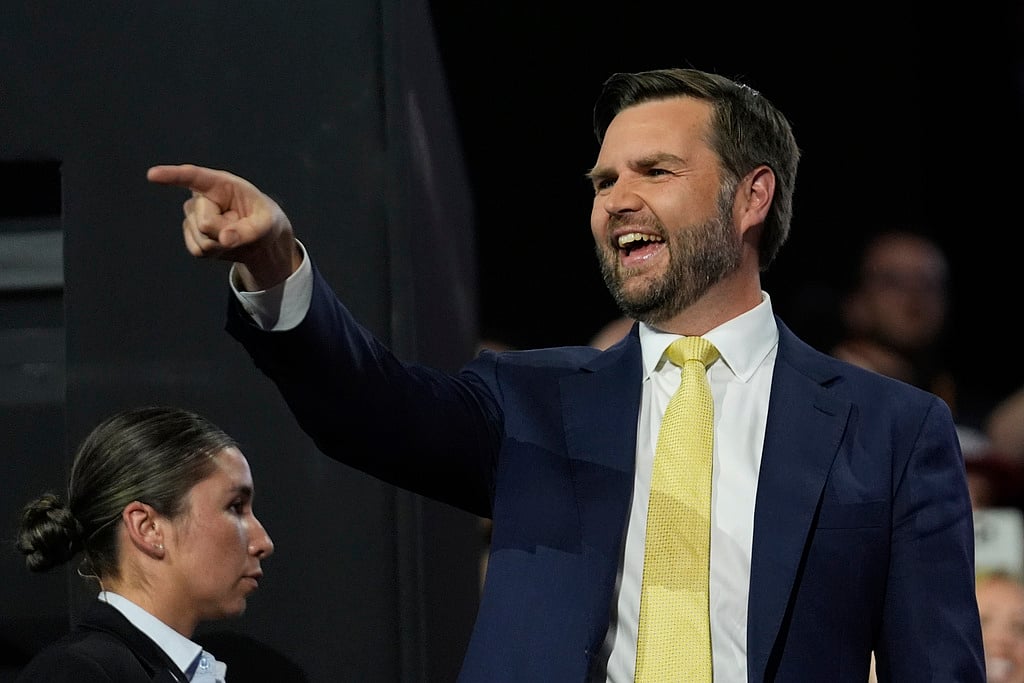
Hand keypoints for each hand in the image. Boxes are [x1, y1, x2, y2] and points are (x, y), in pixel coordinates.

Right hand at [146, 164, 301, 290]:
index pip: (194, 177)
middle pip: (205, 222)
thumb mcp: (266, 225)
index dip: (172, 175)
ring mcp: (193, 216)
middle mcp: (201, 197)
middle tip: (240, 227)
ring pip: (201, 239)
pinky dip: (215, 253)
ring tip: (233, 234)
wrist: (259, 239)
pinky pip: (198, 250)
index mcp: (221, 184)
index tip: (153, 175)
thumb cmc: (264, 222)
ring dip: (222, 244)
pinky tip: (223, 243)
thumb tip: (224, 239)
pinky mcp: (190, 235)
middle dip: (224, 232)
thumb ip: (248, 231)